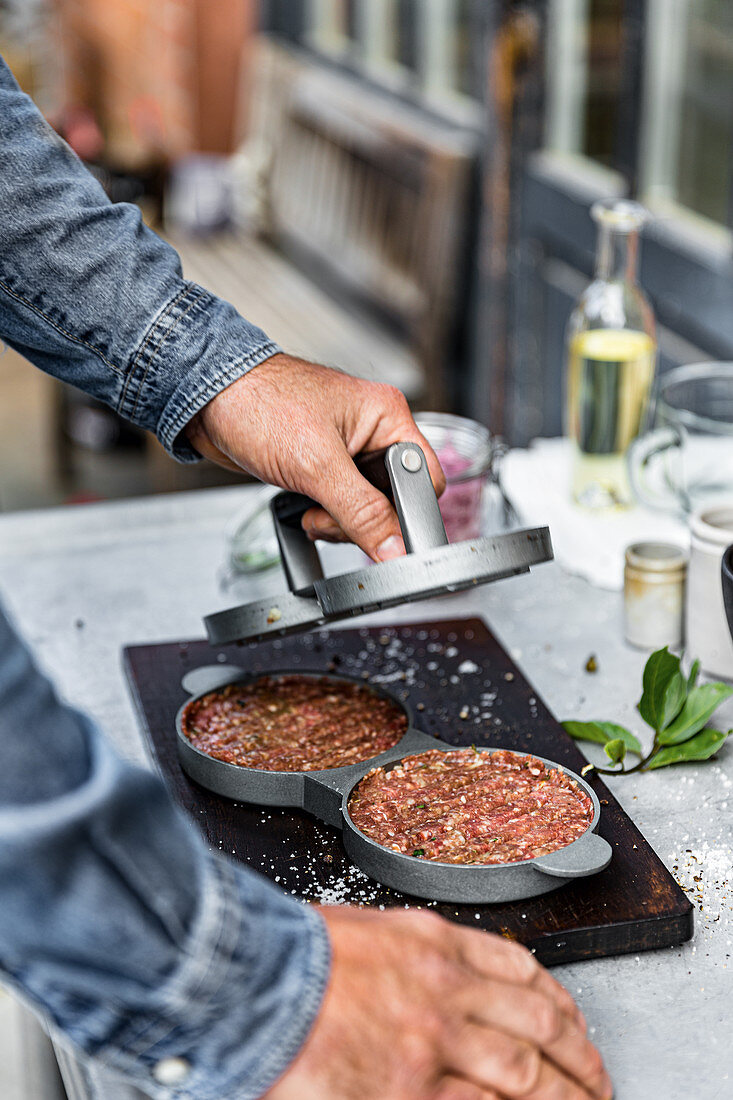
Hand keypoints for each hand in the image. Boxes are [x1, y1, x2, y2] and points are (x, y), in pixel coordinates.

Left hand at [185, 354, 444, 561]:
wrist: (206, 397)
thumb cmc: (257, 403)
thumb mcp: (316, 465)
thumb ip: (361, 511)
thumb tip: (394, 549)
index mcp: (388, 416)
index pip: (426, 480)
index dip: (409, 515)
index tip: (386, 539)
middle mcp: (374, 431)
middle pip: (395, 499)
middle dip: (363, 519)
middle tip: (330, 515)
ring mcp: (349, 450)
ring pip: (368, 507)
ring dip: (339, 521)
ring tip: (310, 508)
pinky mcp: (324, 465)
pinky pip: (342, 504)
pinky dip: (325, 515)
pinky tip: (303, 506)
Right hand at [265, 907, 611, 1099]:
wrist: (254, 979)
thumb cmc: (297, 953)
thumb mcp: (368, 930)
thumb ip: (414, 953)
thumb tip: (445, 975)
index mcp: (434, 941)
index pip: (521, 967)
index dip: (559, 999)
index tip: (573, 1020)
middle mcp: (446, 987)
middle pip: (537, 1023)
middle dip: (579, 1054)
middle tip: (597, 1077)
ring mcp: (433, 1041)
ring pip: (523, 1073)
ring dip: (563, 1094)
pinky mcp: (410, 1089)